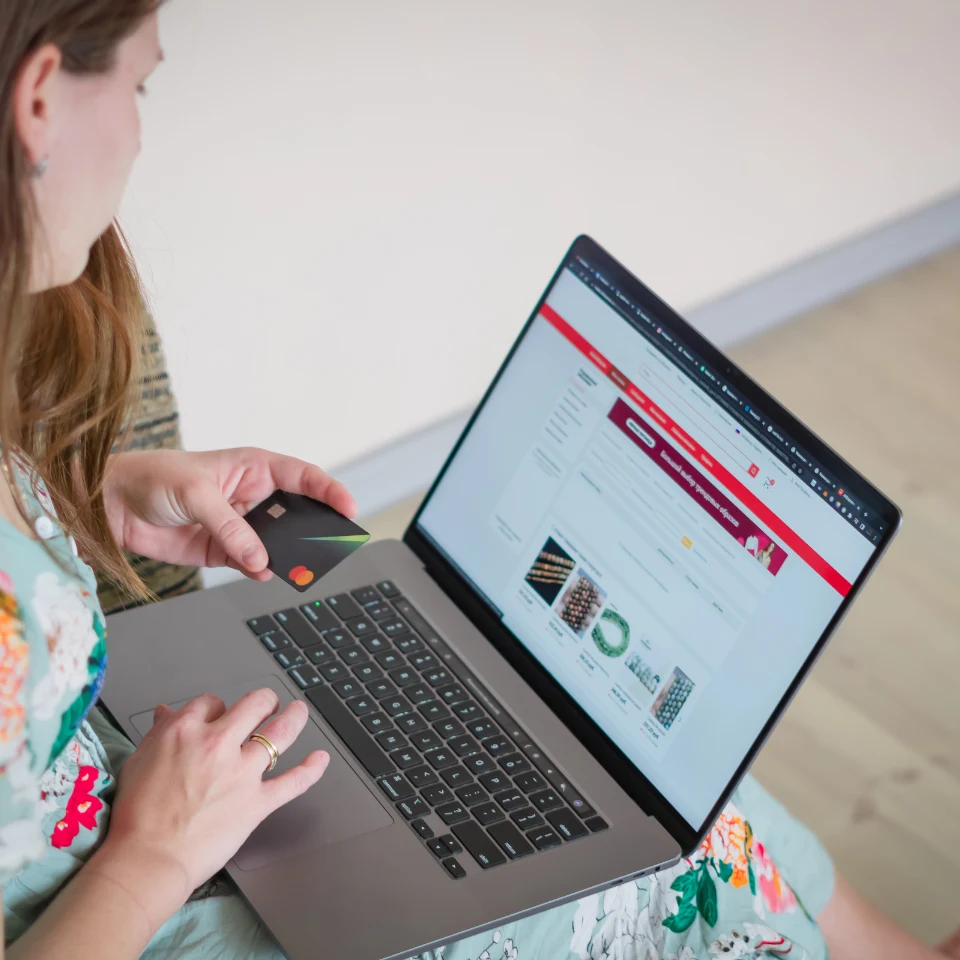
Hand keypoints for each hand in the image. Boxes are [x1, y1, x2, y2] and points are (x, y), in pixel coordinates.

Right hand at [102, 689, 328, 902]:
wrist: (147, 858)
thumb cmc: (136, 814)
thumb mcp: (139, 760)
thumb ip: (159, 733)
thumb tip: (166, 713)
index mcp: (186, 730)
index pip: (212, 701)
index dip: (217, 707)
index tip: (218, 715)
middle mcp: (219, 744)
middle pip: (254, 706)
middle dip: (263, 701)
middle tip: (267, 705)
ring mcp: (242, 772)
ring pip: (280, 733)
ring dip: (295, 717)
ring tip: (299, 711)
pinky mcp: (257, 802)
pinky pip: (293, 782)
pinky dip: (311, 770)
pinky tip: (321, 758)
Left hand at [103, 448, 356, 578]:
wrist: (110, 504)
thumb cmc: (152, 477)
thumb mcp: (196, 494)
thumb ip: (230, 527)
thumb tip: (259, 557)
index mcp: (254, 467)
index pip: (303, 477)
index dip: (329, 490)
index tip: (348, 507)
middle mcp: (253, 495)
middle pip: (297, 513)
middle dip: (313, 529)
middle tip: (329, 545)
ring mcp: (240, 525)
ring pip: (277, 543)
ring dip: (287, 554)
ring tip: (297, 565)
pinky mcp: (224, 550)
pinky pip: (253, 563)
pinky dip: (260, 569)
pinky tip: (263, 571)